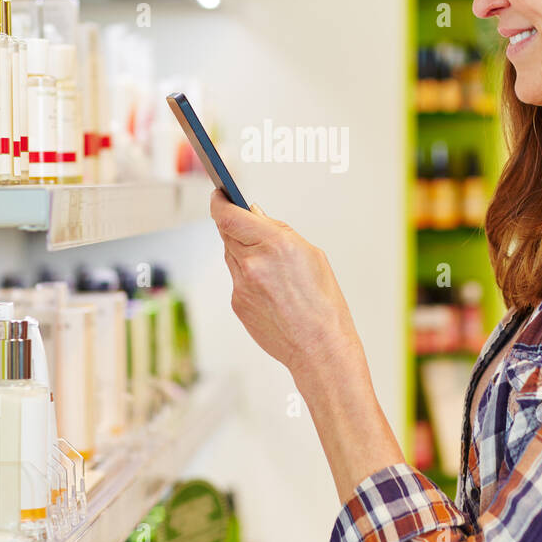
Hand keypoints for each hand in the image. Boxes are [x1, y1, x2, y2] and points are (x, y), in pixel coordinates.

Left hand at [210, 189, 362, 381]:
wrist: (319, 347)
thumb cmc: (324, 302)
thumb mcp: (311, 254)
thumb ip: (278, 231)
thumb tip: (254, 214)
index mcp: (275, 244)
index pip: (230, 215)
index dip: (219, 202)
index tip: (218, 195)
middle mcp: (253, 263)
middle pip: (227, 232)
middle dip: (235, 226)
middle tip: (244, 222)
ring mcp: (241, 285)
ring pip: (231, 256)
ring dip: (243, 252)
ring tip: (269, 263)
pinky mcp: (237, 303)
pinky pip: (237, 280)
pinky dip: (248, 277)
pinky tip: (270, 289)